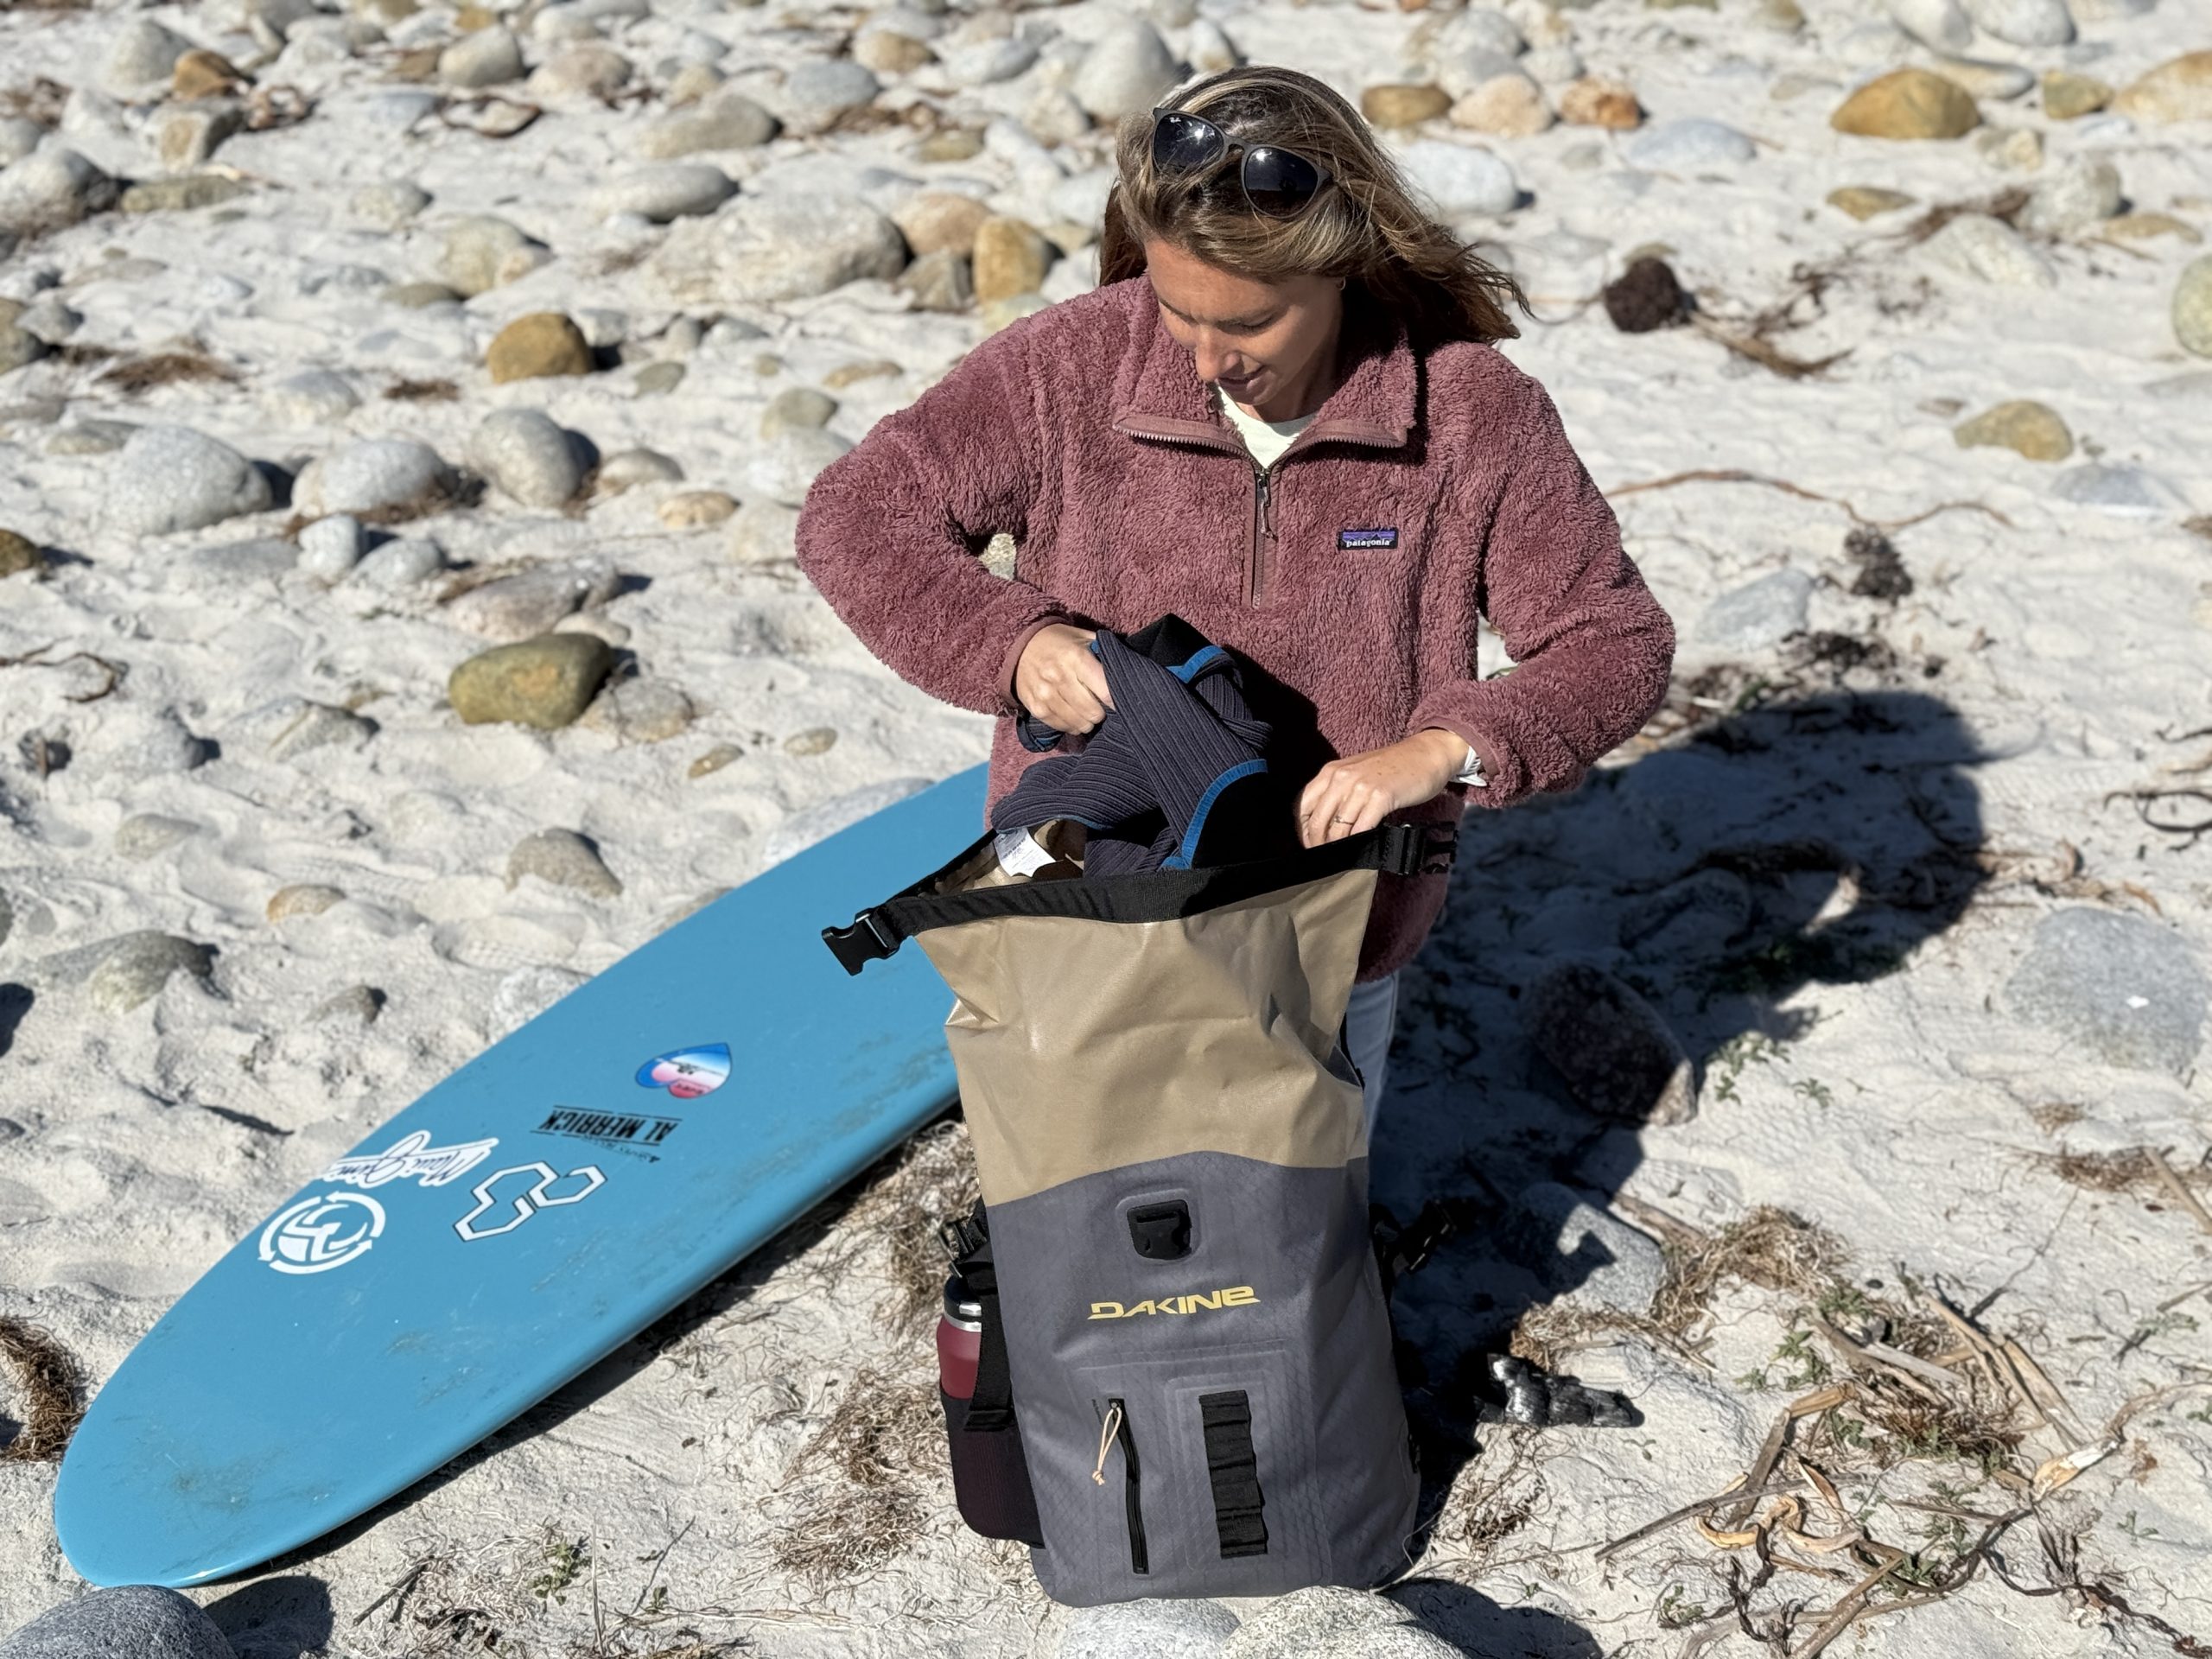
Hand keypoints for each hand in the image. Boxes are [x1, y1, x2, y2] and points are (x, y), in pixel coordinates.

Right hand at [1013, 623, 1113, 733]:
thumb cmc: (1060, 642)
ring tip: (1087, 712)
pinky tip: (1073, 715)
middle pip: (1094, 712)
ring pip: (1079, 723)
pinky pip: (1062, 726)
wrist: (1021, 644)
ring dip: (1087, 721)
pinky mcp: (1036, 707)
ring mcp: (1045, 694)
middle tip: (1100, 706)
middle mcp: (1059, 677)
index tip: (1119, 701)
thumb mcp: (1084, 638)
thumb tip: (1127, 675)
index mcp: (1077, 657)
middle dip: (1102, 713)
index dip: (1117, 701)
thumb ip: (1104, 654)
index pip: (1107, 693)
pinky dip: (1071, 725)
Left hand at [1296, 729, 1466, 847]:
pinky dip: (1358, 842)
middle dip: (1317, 844)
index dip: (1302, 831)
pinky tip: (1361, 847)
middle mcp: (1341, 777)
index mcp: (1331, 772)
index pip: (1302, 805)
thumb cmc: (1392, 768)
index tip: (1309, 844)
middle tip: (1324, 857)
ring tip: (1342, 857)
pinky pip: (1361, 828)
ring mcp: (1361, 786)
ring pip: (1337, 828)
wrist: (1425, 754)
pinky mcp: (1381, 797)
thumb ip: (1337, 793)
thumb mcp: (1356, 774)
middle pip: (1317, 821)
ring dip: (1338, 847)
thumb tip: (1322, 825)